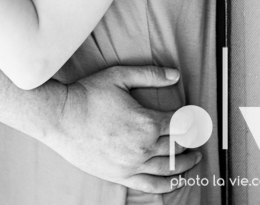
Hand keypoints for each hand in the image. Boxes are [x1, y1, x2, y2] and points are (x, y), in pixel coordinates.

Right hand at [46, 65, 200, 192]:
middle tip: (198, 136)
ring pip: (169, 168)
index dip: (191, 120)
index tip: (196, 118)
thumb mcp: (119, 76)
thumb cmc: (89, 94)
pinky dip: (168, 184)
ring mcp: (133, 164)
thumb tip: (175, 75)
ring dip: (186, 163)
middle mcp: (144, 147)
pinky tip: (177, 181)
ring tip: (194, 158)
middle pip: (178, 146)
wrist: (61, 118)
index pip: (179, 124)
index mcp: (146, 122)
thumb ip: (150, 75)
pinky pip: (152, 185)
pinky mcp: (122, 176)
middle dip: (191, 141)